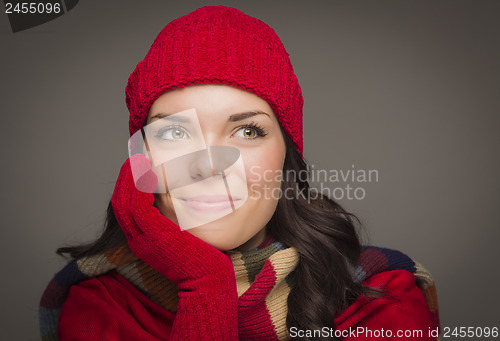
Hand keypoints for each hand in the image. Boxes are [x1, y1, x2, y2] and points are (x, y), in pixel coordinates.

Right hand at [111, 153, 235, 292]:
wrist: (207, 279)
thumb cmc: (201, 259)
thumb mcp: (181, 238)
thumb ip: (174, 222)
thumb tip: (178, 203)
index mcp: (142, 241)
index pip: (126, 209)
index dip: (128, 187)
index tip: (137, 169)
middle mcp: (138, 240)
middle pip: (120, 203)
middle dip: (125, 179)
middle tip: (133, 159)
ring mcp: (143, 240)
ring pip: (125, 203)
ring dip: (130, 179)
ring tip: (138, 160)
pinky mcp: (153, 236)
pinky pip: (138, 207)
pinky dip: (140, 188)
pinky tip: (149, 173)